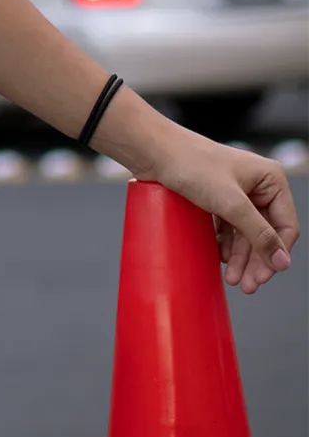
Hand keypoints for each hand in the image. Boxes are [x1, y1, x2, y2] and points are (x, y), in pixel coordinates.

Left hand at [137, 128, 299, 294]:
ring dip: (240, 256)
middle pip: (264, 231)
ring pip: (244, 231)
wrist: (152, 151)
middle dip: (255, 260)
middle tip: (247, 285)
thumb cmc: (190, 166)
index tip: (264, 276)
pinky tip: (221, 258)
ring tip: (232, 278)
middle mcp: (256, 184)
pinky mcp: (215, 196)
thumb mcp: (230, 203)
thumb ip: (258, 233)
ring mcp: (235, 191)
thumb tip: (282, 262)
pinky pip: (227, 226)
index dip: (275, 253)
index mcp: (270, 179)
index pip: (285, 225)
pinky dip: (225, 243)